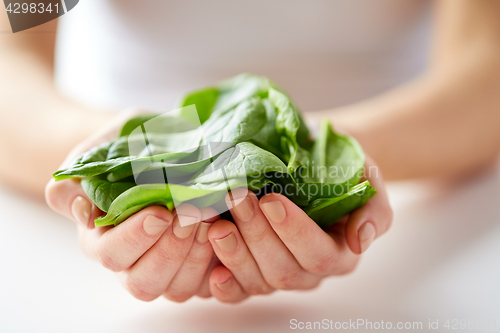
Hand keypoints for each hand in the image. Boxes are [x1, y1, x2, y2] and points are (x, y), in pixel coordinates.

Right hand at [45, 110, 216, 301]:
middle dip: (170, 250)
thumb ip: (76, 181)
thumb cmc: (124, 148)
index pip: (111, 254)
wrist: (159, 145)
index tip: (160, 211)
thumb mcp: (95, 154)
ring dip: (197, 257)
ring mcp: (167, 269)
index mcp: (102, 240)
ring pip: (178, 288)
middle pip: (145, 282)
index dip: (135, 237)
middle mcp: (133, 262)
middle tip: (192, 215)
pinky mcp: (196, 269)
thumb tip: (82, 211)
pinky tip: (228, 231)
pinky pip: (208, 284)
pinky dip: (220, 263)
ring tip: (212, 220)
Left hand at [205, 156, 392, 302]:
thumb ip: (373, 208)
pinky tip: (211, 267)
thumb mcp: (366, 176)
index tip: (272, 200)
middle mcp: (307, 271)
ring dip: (234, 253)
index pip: (319, 255)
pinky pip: (237, 291)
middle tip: (237, 199)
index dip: (294, 232)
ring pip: (257, 281)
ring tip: (215, 223)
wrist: (308, 156)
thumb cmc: (337, 164)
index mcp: (339, 253)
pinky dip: (222, 283)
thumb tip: (360, 240)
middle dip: (257, 236)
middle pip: (283, 271)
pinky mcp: (250, 271)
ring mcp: (277, 273)